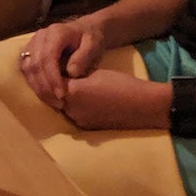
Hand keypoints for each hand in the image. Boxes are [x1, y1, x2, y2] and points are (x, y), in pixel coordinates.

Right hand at [18, 18, 105, 106]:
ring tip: (51, 102)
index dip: (52, 78)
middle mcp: (40, 36)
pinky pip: (24, 67)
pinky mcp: (29, 50)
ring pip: (26, 66)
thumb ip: (83, 57)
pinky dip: (32, 82)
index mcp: (55, 32)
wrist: (84, 29)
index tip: (61, 95)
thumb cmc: (90, 38)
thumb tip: (71, 73)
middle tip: (58, 104)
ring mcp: (32, 42)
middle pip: (34, 63)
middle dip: (44, 87)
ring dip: (37, 87)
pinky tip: (43, 94)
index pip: (47, 57)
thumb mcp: (93, 45)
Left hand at [50, 70, 168, 130]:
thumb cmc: (120, 84)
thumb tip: (63, 72)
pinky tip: (84, 101)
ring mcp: (79, 121)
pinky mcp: (86, 128)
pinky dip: (74, 108)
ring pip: (62, 107)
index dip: (54, 73)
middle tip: (62, 77)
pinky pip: (73, 115)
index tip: (56, 67)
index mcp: (72, 92)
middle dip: (56, 87)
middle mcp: (71, 109)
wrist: (142, 106)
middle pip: (54, 96)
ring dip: (64, 99)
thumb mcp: (94, 73)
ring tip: (75, 89)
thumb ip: (74, 74)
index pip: (53, 80)